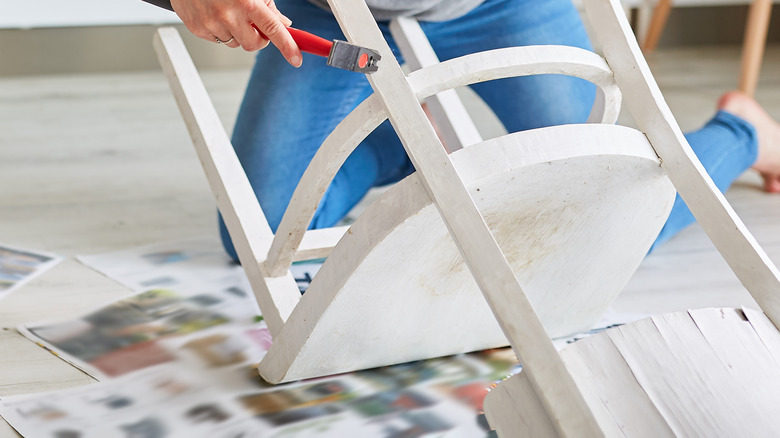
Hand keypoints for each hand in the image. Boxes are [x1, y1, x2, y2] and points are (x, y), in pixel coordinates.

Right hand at [169, 0, 301, 66]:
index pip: (273, 29)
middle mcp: (228, 15)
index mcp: (246, 2)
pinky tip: (215, 15)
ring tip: (228, 12)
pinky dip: (220, 31)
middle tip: (253, 24)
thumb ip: (269, 6)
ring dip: (237, 34)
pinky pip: (217, 40)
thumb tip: (284, 24)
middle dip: (258, 38)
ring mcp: (211, 23)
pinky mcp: (198, 28)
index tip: (296, 59)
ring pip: (235, 44)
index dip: (288, 46)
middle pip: (254, 45)